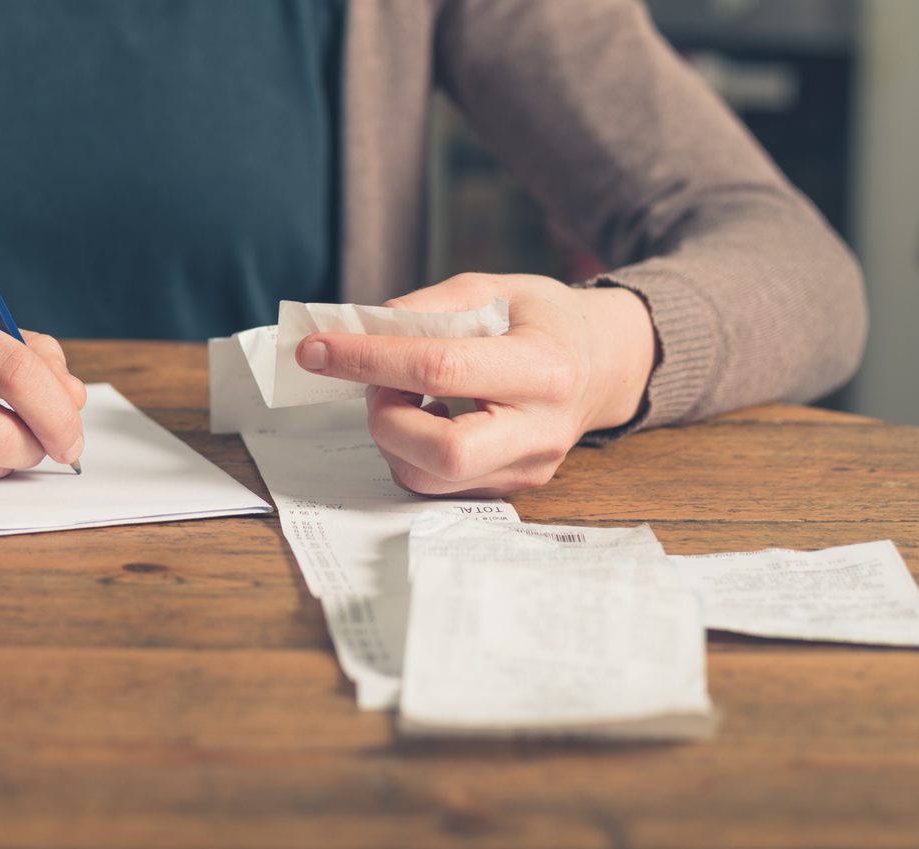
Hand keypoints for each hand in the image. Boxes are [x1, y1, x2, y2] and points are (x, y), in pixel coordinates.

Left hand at [294, 273, 653, 496]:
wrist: (602, 363)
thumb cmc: (542, 320)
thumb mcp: (491, 289)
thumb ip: (424, 309)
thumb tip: (356, 333)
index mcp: (542, 367)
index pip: (440, 368)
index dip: (368, 359)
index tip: (316, 349)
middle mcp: (541, 429)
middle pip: (441, 451)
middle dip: (384, 416)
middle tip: (379, 381)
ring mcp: (527, 468)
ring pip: (427, 478)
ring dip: (391, 434)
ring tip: (404, 393)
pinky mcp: (511, 488)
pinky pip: (437, 484)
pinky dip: (411, 449)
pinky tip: (428, 415)